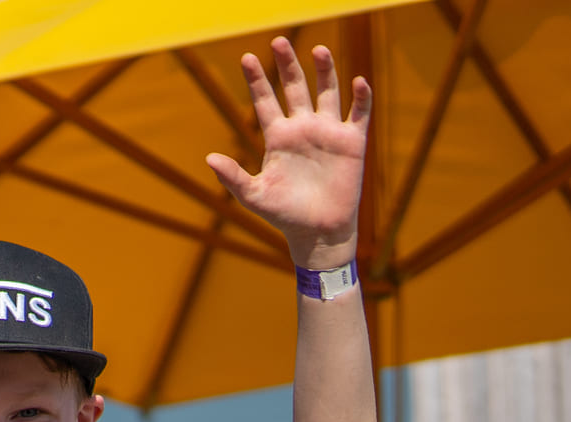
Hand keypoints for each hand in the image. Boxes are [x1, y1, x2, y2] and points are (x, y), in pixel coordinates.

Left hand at [208, 39, 369, 267]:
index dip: (257, 80)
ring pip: (327, 92)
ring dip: (325, 71)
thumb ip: (232, 177)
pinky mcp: (352, 141)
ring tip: (318, 50)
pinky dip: (361, 97)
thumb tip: (209, 158)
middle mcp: (303, 128)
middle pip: (294, 88)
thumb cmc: (284, 216)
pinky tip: (358, 81)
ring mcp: (328, 132)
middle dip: (287, 65)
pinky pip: (359, 113)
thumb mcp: (254, 196)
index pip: (265, 101)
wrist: (317, 233)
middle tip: (278, 40)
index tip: (247, 57)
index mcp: (278, 138)